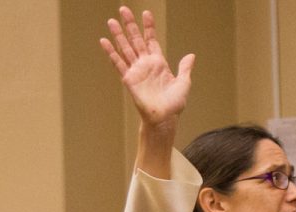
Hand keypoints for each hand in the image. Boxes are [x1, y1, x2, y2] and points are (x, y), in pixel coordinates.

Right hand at [100, 7, 194, 130]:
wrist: (164, 118)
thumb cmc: (175, 104)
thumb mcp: (184, 83)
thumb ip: (185, 68)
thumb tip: (191, 56)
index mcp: (159, 63)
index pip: (151, 40)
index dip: (149, 27)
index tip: (146, 13)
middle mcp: (146, 64)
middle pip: (136, 39)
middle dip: (130, 24)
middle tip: (123, 9)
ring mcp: (136, 70)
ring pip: (125, 48)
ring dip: (118, 35)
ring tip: (111, 21)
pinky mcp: (129, 79)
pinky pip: (118, 63)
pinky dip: (111, 52)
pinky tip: (104, 41)